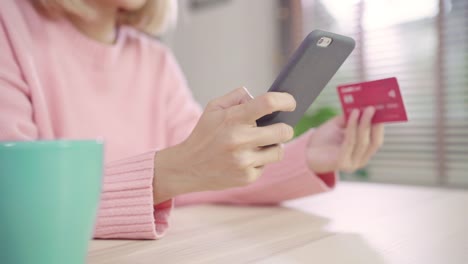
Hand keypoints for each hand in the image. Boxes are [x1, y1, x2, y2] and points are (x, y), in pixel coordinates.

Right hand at [153, 87, 295, 202]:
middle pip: (283, 131)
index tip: (291, 103)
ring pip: (279, 151)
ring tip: (258, 144)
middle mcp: (240, 140)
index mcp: (233, 119)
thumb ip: (237, 96)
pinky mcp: (247, 177)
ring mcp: (244, 161)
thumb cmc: (204, 135)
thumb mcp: (213, 108)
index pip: (268, 103)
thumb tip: (258, 96)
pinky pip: (266, 166)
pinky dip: (259, 161)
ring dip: (273, 146)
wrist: (187, 167)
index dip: (285, 101)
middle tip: (279, 127)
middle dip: (285, 128)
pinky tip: (244, 159)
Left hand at [306, 107, 383, 173]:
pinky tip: (352, 115)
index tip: (382, 111)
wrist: (306, 152)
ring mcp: (352, 163)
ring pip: (362, 141)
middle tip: (373, 108)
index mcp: (363, 152)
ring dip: (364, 123)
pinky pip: (350, 142)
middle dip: (374, 124)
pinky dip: (353, 127)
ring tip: (363, 109)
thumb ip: (350, 118)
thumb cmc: (324, 138)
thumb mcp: (339, 125)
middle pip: (373, 141)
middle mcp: (361, 160)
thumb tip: (361, 105)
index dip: (380, 126)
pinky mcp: (342, 163)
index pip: (377, 140)